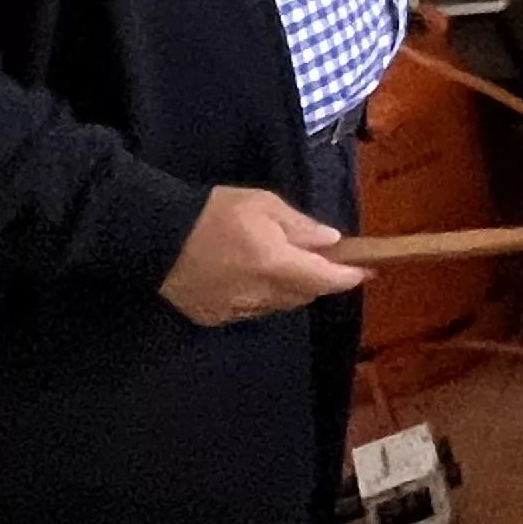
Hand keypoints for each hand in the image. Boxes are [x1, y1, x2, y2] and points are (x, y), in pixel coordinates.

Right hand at [160, 186, 362, 325]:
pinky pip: (251, 311)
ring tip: (284, 267)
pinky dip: (261, 297)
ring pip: (278, 305)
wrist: (155, 237)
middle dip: (318, 281)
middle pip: (304, 296)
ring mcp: (236, 311)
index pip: (325, 280)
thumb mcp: (263, 205)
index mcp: (276, 265)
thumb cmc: (214, 213)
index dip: (348, 277)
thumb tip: (331, 241)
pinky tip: (250, 278)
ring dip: (290, 290)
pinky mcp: (215, 318)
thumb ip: (300, 226)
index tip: (366, 271)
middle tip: (322, 262)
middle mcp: (261, 296)